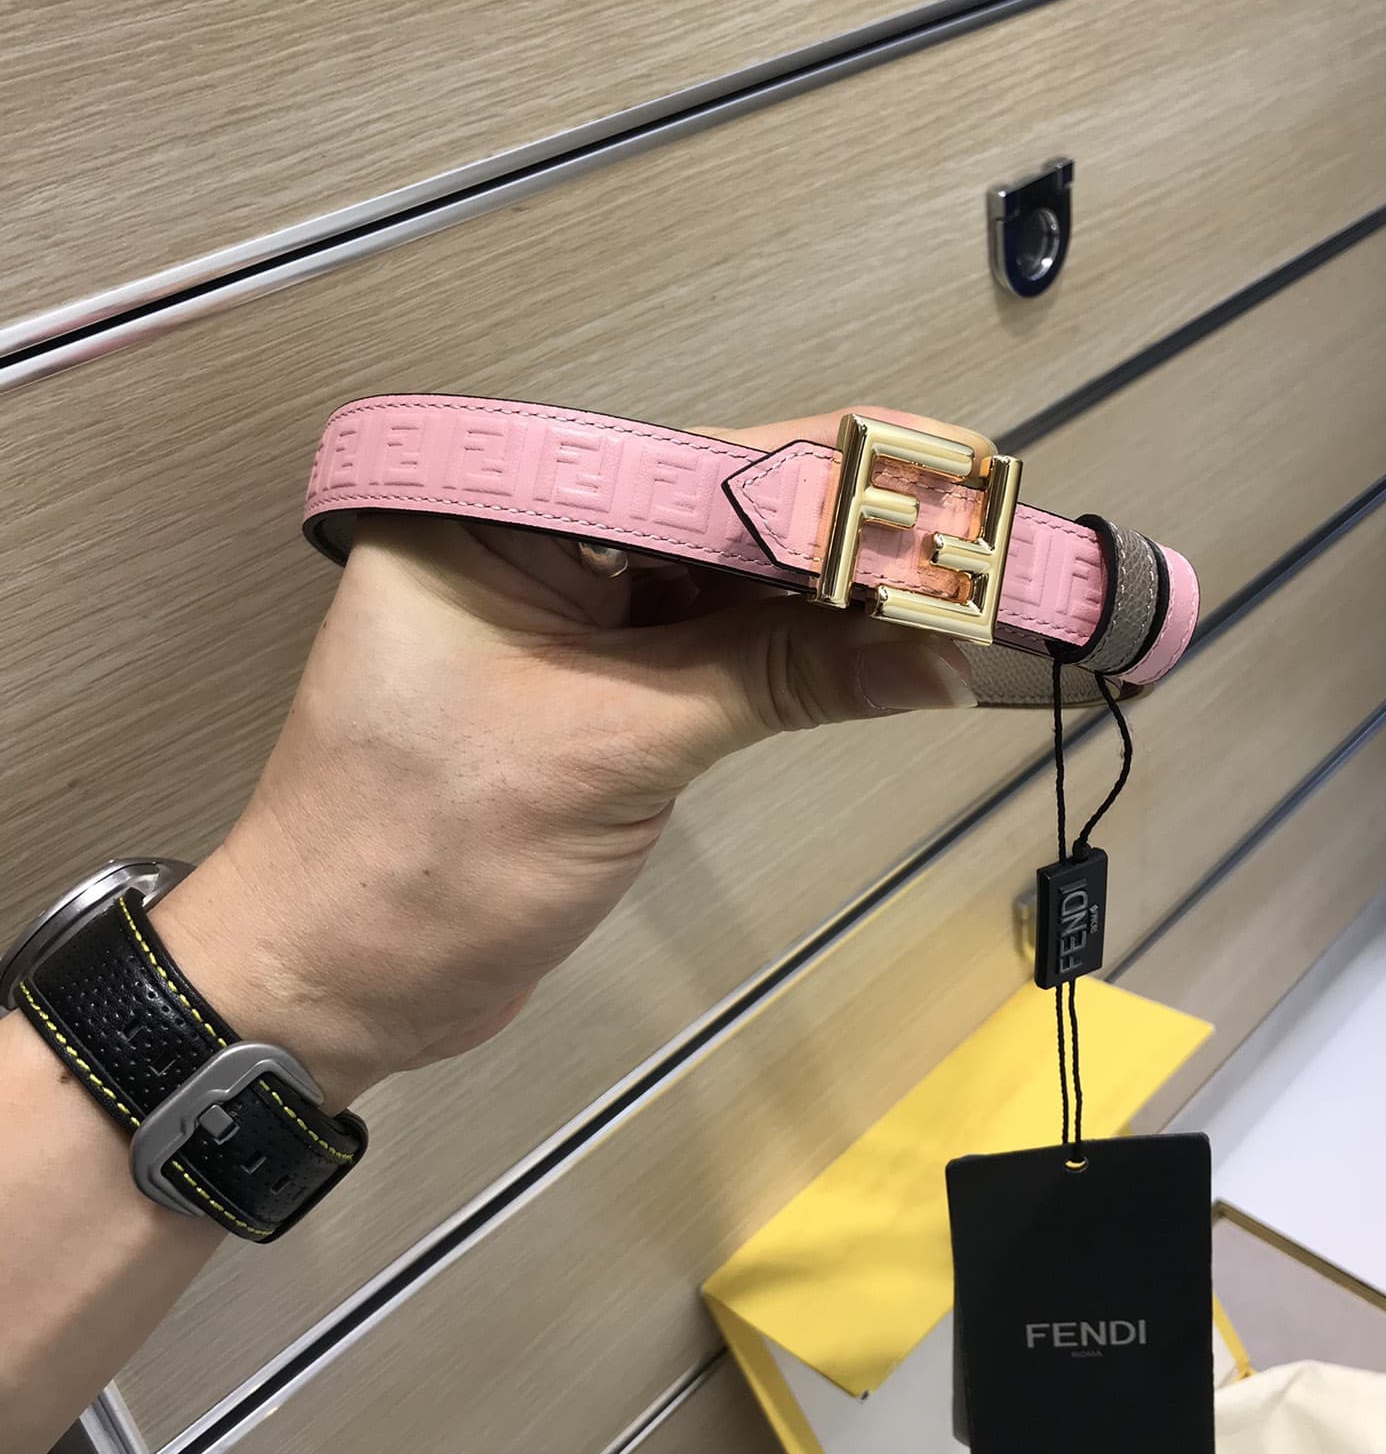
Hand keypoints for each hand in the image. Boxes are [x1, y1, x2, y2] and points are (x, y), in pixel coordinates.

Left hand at [153, 412, 976, 1108]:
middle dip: (849, 538)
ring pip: (727, 580)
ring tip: (964, 598)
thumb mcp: (610, 747)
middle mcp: (531, 534)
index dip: (830, 481)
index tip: (958, 486)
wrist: (330, 986)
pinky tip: (888, 654)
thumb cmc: (427, 854)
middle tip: (987, 545)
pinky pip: (711, 644)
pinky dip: (794, 657)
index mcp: (496, 505)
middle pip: (720, 514)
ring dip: (835, 600)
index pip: (693, 467)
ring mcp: (565, 609)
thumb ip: (774, 679)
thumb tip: (942, 656)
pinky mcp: (594, 679)